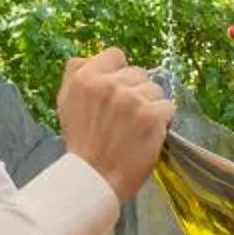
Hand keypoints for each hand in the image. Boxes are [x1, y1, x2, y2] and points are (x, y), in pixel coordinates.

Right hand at [57, 48, 170, 196]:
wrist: (95, 179)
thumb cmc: (81, 144)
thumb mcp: (65, 103)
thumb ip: (76, 76)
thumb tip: (89, 58)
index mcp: (85, 77)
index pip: (115, 55)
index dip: (120, 73)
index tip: (119, 92)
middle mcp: (108, 84)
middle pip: (138, 73)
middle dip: (136, 92)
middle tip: (127, 117)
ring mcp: (132, 99)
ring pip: (155, 89)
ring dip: (151, 106)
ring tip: (137, 128)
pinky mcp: (151, 115)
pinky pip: (168, 107)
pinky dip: (163, 121)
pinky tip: (149, 134)